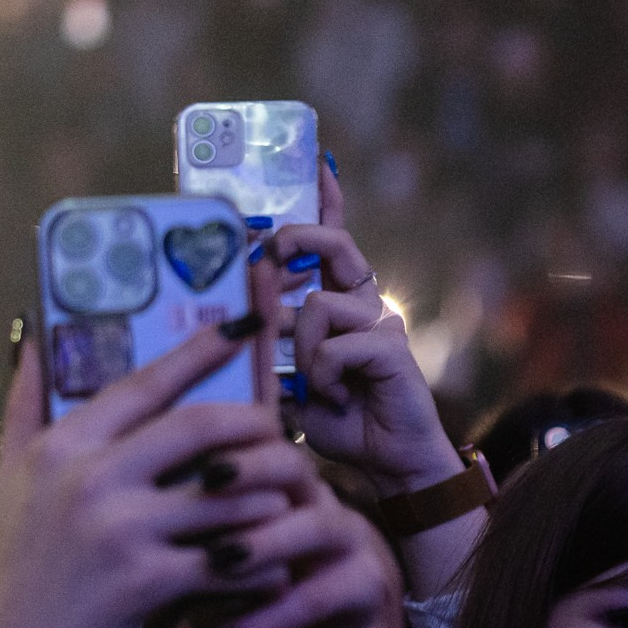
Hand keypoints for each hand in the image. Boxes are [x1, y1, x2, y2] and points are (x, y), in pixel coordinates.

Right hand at [0, 326, 291, 627]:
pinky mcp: (147, 582)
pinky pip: (228, 559)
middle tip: (279, 428)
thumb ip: (26, 405)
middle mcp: (90, 479)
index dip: (201, 351)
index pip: (144, 382)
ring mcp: (121, 530)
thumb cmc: (12, 568)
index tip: (243, 326)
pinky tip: (277, 562)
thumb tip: (31, 335)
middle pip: (199, 428)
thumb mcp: (9, 478)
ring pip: (226, 494)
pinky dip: (260, 560)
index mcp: (61, 446)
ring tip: (287, 494)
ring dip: (266, 493)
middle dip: (252, 424)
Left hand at [188, 450, 393, 627]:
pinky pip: (319, 598)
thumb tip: (120, 485)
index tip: (174, 440)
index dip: (222, 434)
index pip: (256, 435)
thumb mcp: (197, 550)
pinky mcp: (365, 586)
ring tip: (218, 561)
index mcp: (275, 478)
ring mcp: (348, 540)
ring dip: (265, 541)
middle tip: (207, 479)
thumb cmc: (230, 590)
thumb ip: (177, 517)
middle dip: (253, 470)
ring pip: (317, 526)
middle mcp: (317, 499)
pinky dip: (268, 620)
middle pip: (295, 465)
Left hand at [263, 169, 461, 496]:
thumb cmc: (340, 423)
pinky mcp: (391, 347)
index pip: (334, 241)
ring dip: (303, 350)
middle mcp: (365, 304)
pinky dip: (324, 377)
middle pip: (335, 244)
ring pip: (320, 306)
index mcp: (342, 304)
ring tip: (316, 388)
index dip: (327, 200)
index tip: (316, 161)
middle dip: (297, 240)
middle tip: (270, 254)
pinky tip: (338, 401)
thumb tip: (237, 316)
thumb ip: (271, 346)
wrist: (390, 465)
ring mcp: (381, 322)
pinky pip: (337, 345)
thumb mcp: (289, 379)